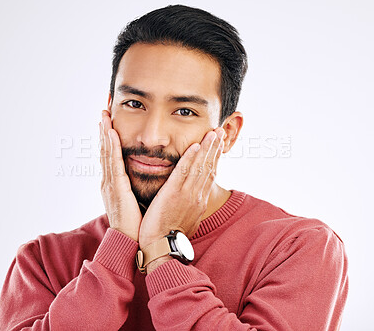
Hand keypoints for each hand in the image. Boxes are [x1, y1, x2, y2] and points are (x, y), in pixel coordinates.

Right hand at [99, 110, 141, 241]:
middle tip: (103, 113)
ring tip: (104, 116)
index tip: (108, 124)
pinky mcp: (116, 187)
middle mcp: (109, 181)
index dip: (108, 140)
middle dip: (103, 132)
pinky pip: (114, 163)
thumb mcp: (133, 201)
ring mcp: (110, 184)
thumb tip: (140, 178)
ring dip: (105, 134)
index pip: (110, 157)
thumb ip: (133, 188)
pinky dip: (112, 147)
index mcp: (114, 184)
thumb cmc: (135, 222)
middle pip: (105, 151)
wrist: (129, 240)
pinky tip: (111, 133)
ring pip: (107, 153)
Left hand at [138, 128, 224, 248]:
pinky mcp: (174, 194)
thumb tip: (194, 202)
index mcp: (199, 201)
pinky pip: (184, 172)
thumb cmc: (169, 235)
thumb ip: (190, 207)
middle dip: (215, 149)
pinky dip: (190, 158)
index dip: (214, 159)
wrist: (161, 248)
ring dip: (207, 148)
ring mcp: (187, 194)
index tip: (217, 146)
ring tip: (213, 133)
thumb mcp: (187, 220)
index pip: (209, 175)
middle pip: (209, 168)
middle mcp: (197, 196)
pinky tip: (195, 146)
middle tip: (220, 132)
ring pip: (200, 167)